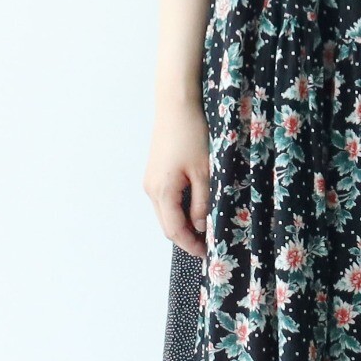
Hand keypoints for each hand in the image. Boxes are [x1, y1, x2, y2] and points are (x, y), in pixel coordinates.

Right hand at [144, 101, 209, 257]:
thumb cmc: (191, 134)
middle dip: (187, 238)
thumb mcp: (205, 171)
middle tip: (209, 245)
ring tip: (206, 228)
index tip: (207, 255)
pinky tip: (196, 208)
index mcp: (162, 191)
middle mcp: (151, 189)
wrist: (176, 105)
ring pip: (166, 213)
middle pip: (167, 225)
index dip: (191, 245)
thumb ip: (202, 202)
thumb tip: (201, 227)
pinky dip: (179, 209)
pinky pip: (166, 200)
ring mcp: (151, 181)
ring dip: (183, 224)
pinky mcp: (155, 173)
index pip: (175, 231)